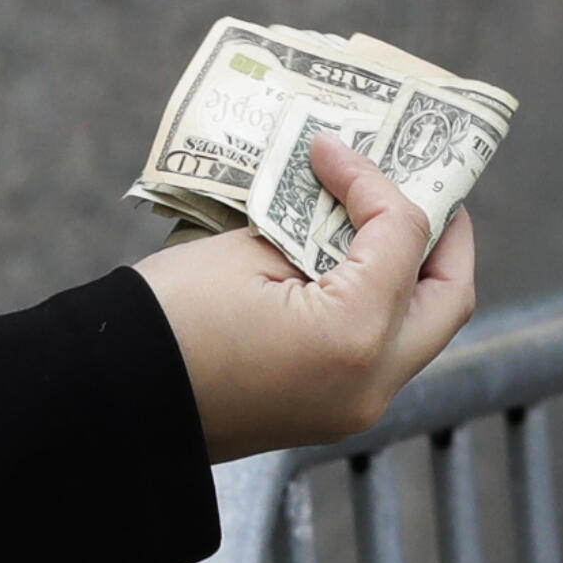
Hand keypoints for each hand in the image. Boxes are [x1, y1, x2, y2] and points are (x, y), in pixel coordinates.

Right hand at [133, 133, 474, 462]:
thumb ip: (312, 225)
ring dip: (412, 271)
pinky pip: (382, 352)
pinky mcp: (330, 414)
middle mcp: (372, 382)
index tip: (331, 148)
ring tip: (384, 221)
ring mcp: (354, 407)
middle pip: (447, 298)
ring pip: (420, 330)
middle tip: (417, 186)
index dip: (371, 178)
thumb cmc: (167, 318)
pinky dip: (381, 303)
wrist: (114, 397)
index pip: (399, 236)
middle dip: (442, 233)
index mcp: (353, 336)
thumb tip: (344, 202)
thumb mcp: (246, 252)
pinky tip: (351, 265)